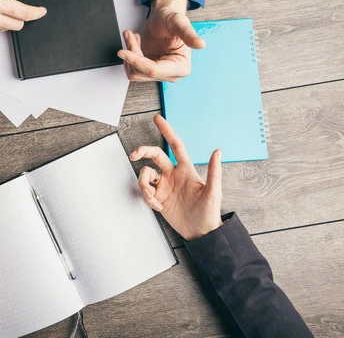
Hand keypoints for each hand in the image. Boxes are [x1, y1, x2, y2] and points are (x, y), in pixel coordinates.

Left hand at [118, 0, 205, 81]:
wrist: (163, 18)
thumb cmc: (171, 18)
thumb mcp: (179, 22)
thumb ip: (188, 34)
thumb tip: (201, 44)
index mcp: (181, 67)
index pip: (154, 71)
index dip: (137, 62)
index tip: (123, 51)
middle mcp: (170, 74)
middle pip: (142, 72)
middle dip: (133, 54)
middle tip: (131, 35)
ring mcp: (158, 74)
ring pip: (134, 72)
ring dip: (130, 53)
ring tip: (132, 36)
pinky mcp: (148, 71)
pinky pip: (132, 69)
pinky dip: (129, 55)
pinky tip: (134, 42)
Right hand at [129, 115, 222, 239]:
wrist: (200, 233)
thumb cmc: (209, 212)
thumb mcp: (214, 193)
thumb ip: (215, 171)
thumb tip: (218, 151)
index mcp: (186, 169)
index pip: (175, 145)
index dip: (167, 131)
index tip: (158, 119)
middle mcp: (173, 174)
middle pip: (154, 155)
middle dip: (142, 151)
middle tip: (134, 154)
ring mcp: (163, 186)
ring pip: (145, 175)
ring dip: (144, 186)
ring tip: (153, 199)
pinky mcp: (157, 197)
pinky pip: (144, 191)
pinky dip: (147, 198)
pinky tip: (157, 207)